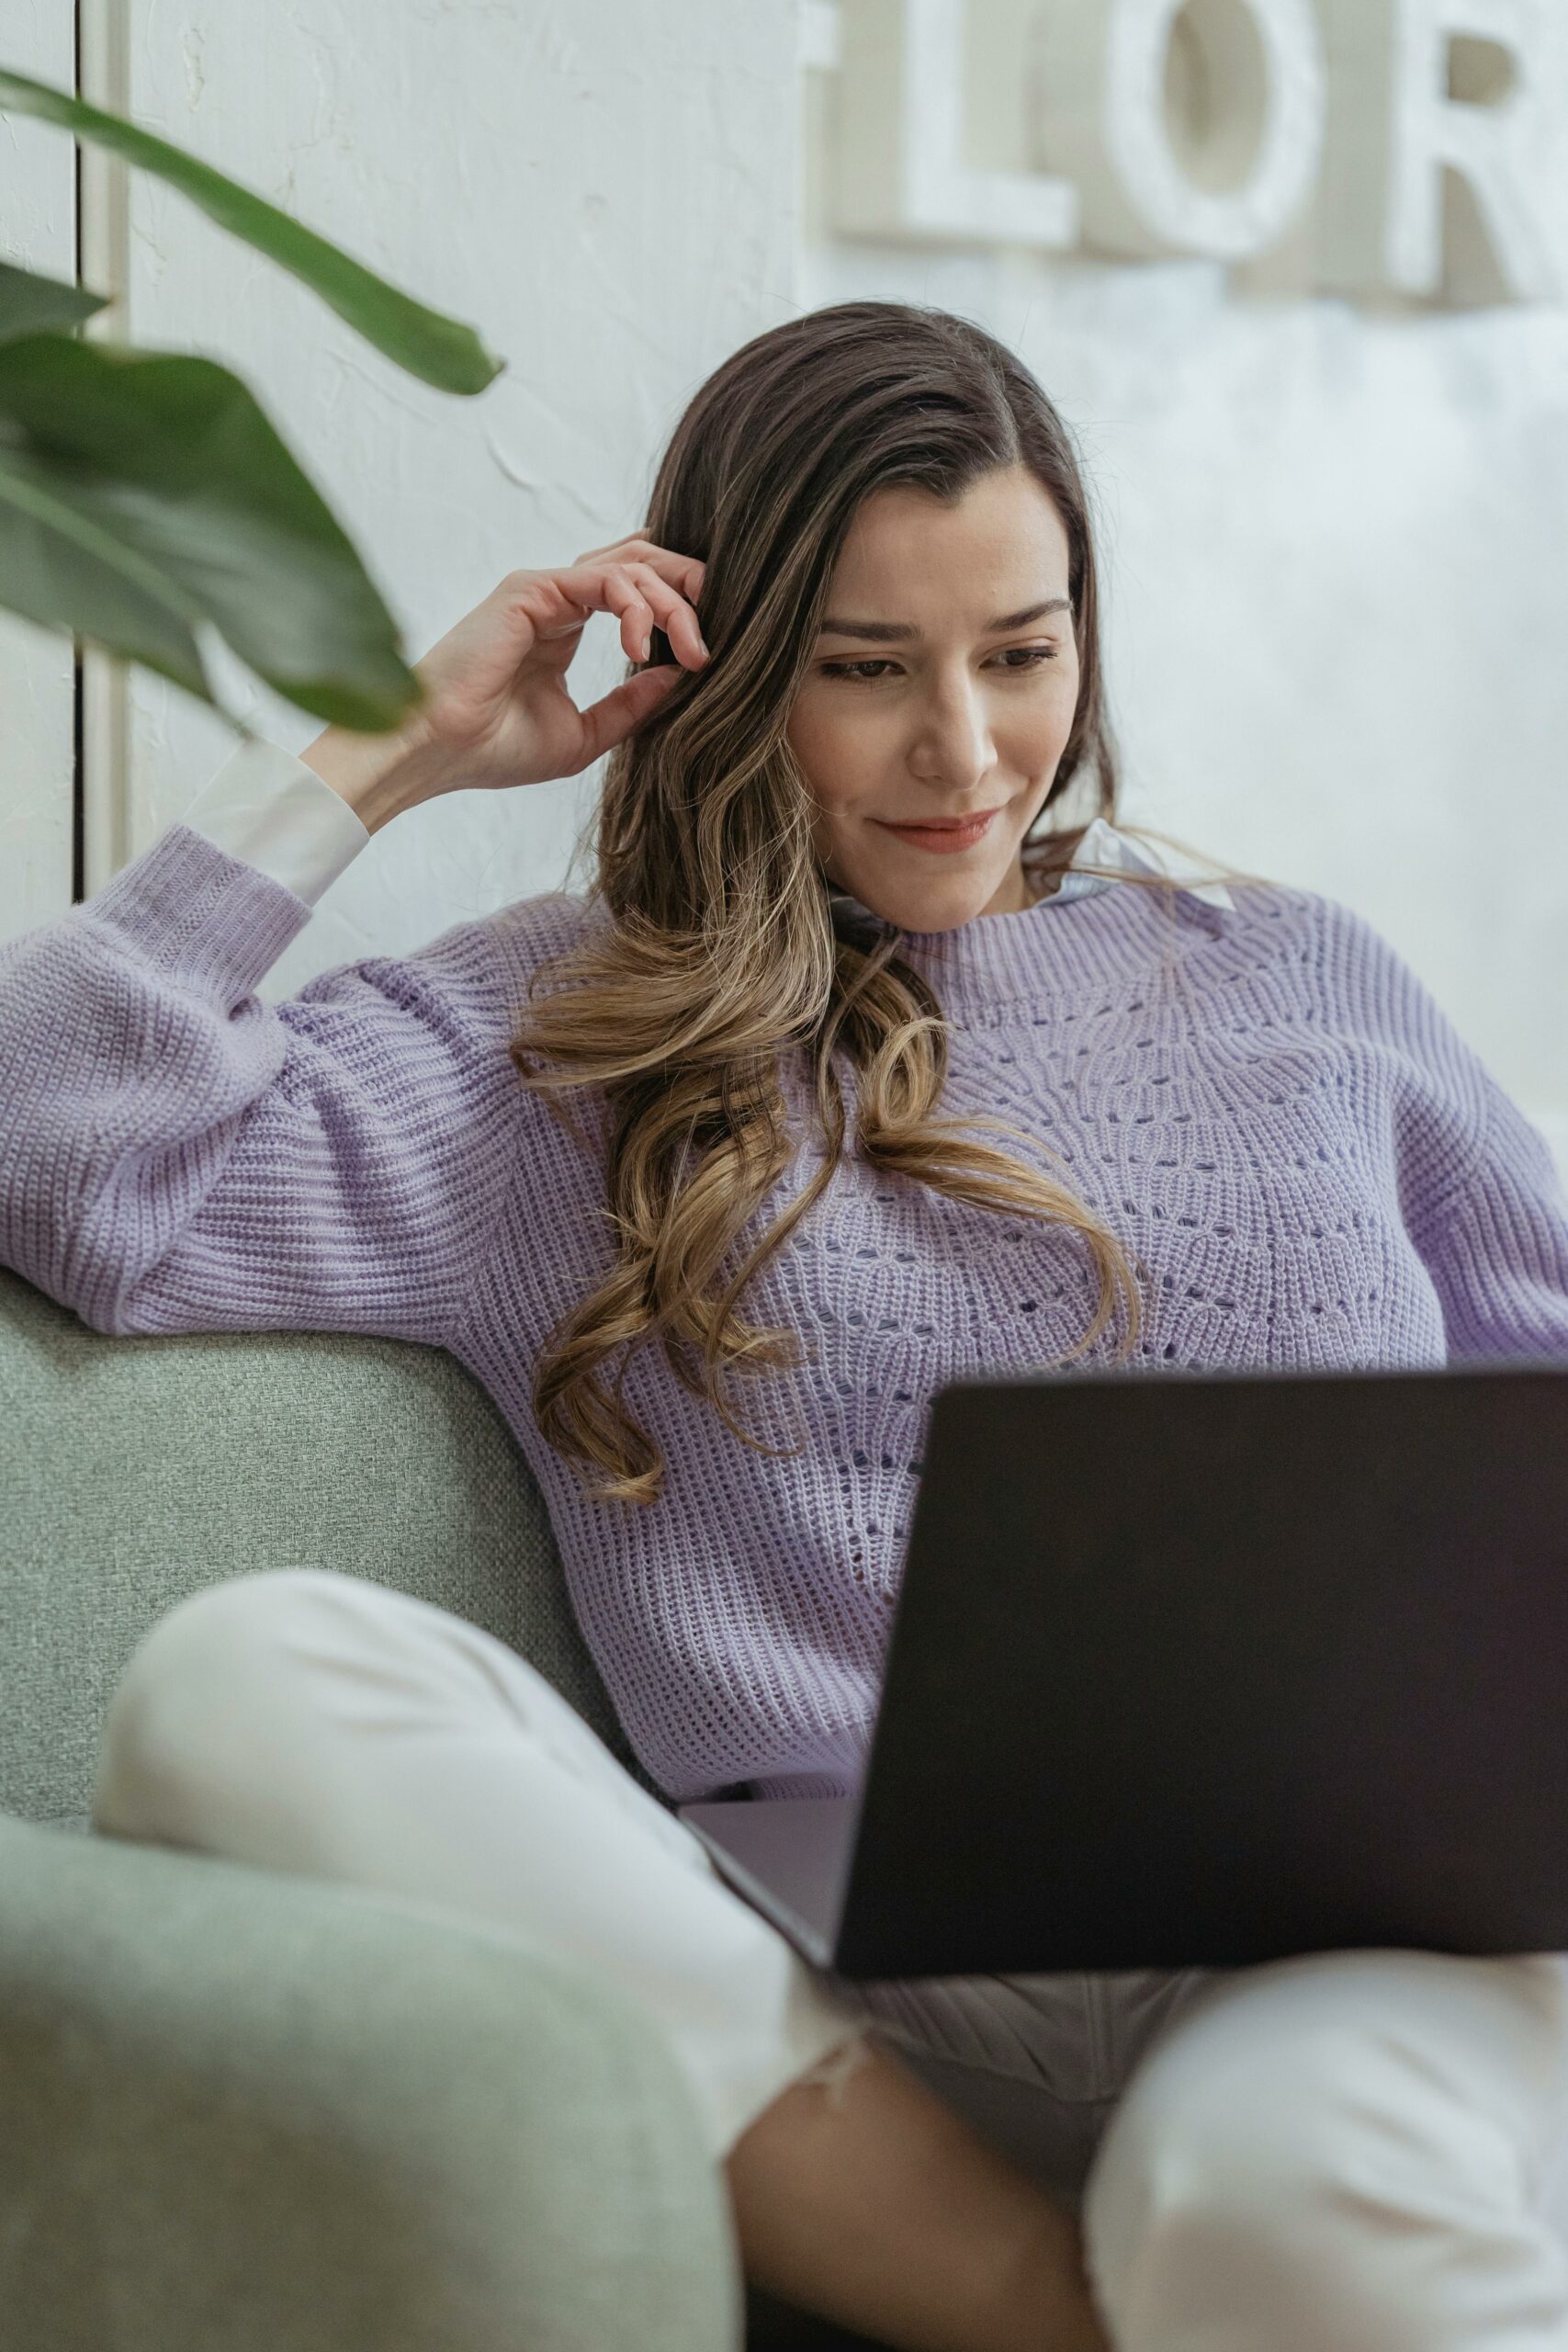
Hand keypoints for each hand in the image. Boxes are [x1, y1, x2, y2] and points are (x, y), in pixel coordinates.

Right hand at [300, 533, 707, 826]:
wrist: (439, 754)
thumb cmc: (494, 750)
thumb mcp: (585, 734)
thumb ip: (633, 704)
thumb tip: (683, 674)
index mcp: (565, 627)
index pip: (637, 591)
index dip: (682, 610)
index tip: (709, 657)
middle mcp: (557, 600)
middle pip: (643, 563)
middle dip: (691, 589)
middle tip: (715, 639)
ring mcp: (543, 590)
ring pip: (633, 564)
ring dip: (675, 604)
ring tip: (693, 652)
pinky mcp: (532, 589)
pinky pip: (605, 579)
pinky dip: (637, 608)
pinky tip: (643, 650)